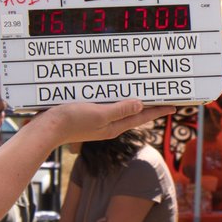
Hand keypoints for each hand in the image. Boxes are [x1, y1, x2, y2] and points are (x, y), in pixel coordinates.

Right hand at [41, 100, 174, 146]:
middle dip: (150, 105)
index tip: (175, 106)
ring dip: (134, 100)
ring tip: (145, 92)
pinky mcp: (87, 114)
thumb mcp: (100, 114)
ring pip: (121, 108)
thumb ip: (120, 109)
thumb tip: (142, 104)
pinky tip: (115, 92)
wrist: (46, 129)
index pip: (143, 117)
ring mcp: (98, 120)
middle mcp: (109, 125)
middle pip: (135, 113)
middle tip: (163, 96)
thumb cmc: (71, 121)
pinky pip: (108, 105)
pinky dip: (116, 98)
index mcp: (115, 126)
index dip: (159, 110)